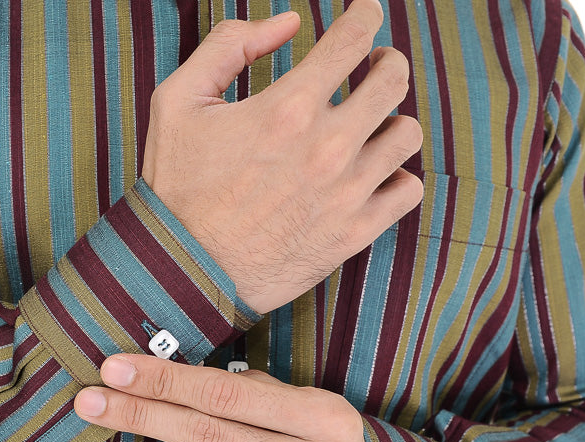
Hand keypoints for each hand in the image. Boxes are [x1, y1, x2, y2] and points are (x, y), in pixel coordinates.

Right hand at [142, 0, 423, 313]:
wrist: (183, 272)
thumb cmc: (176, 188)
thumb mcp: (178, 100)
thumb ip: (229, 46)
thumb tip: (287, 23)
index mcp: (287, 108)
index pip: (353, 38)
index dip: (365, 15)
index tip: (364, 14)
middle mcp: (327, 147)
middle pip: (394, 79)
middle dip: (385, 61)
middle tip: (373, 66)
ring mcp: (347, 193)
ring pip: (408, 134)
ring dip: (392, 120)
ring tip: (371, 125)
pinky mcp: (355, 233)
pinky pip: (408, 190)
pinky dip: (397, 176)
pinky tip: (373, 174)